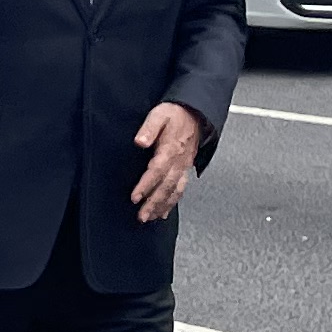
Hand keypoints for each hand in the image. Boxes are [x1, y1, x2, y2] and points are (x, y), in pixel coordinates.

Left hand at [129, 101, 204, 222]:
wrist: (195, 113)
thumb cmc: (175, 114)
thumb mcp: (159, 114)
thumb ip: (149, 128)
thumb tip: (140, 141)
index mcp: (171, 149)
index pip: (157, 171)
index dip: (146, 185)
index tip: (135, 197)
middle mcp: (179, 161)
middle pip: (166, 186)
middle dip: (154, 203)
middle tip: (142, 216)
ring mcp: (184, 166)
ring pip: (175, 191)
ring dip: (163, 206)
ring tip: (151, 217)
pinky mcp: (185, 168)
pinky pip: (180, 189)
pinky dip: (172, 202)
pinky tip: (164, 211)